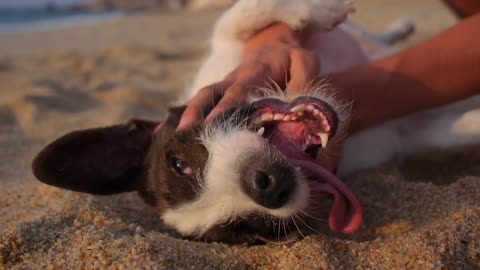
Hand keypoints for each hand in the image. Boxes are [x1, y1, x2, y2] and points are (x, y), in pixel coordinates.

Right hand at [177, 23, 319, 129]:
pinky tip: (169, 137)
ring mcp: (224, 88)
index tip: (214, 121)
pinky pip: (199, 106)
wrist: (274, 49)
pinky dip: (185, 118)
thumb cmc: (290, 62)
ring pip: (201, 99)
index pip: (239, 90)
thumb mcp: (304, 63)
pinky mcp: (219, 97)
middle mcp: (233, 80)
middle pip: (211, 93)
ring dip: (188, 116)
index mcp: (254, 72)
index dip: (227, 105)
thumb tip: (296, 107)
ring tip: (177, 138)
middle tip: (186, 132)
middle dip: (197, 112)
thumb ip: (303, 81)